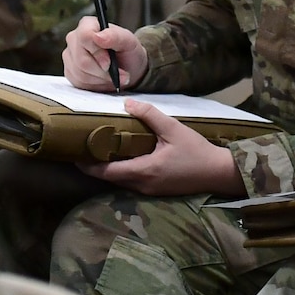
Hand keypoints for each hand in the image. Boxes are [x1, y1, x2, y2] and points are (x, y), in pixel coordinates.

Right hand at [63, 17, 148, 91]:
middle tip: (118, 73)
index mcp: (87, 25)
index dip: (97, 53)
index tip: (109, 62)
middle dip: (102, 71)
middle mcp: (74, 38)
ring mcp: (69, 56)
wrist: (127, 68)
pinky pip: (79, 82)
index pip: (84, 36)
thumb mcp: (129, 42)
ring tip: (113, 76)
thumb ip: (115, 36)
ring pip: (80, 74)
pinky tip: (103, 79)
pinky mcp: (69, 72)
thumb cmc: (127, 52)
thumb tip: (98, 36)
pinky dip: (95, 84)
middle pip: (82, 60)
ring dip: (101, 79)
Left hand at [79, 100, 241, 195]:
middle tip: (85, 148)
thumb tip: (127, 103)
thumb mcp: (174, 129)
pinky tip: (123, 157)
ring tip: (100, 150)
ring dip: (109, 168)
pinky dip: (122, 171)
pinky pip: (132, 182)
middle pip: (110, 178)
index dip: (88, 164)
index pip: (106, 172)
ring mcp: (150, 190)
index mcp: (143, 171)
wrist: (219, 173)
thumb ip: (150, 115)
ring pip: (121, 181)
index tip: (75, 154)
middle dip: (95, 165)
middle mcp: (142, 185)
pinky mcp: (157, 191)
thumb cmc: (197, 151)